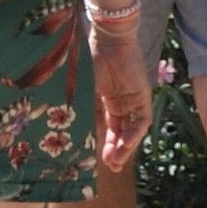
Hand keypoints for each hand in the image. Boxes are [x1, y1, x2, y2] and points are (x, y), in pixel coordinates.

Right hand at [91, 28, 151, 170]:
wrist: (105, 40)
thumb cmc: (88, 61)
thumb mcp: (81, 91)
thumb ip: (79, 111)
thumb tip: (63, 133)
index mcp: (107, 100)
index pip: (110, 129)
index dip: (108, 146)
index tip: (102, 163)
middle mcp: (122, 102)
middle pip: (123, 133)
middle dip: (118, 151)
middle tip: (112, 167)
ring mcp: (133, 99)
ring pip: (133, 130)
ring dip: (127, 146)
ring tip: (117, 161)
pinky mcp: (143, 95)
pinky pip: (142, 120)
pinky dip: (135, 133)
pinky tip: (126, 145)